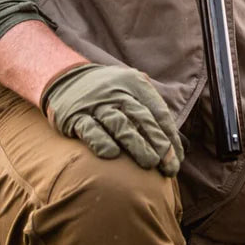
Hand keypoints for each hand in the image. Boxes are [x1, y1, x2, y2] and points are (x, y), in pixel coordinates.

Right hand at [42, 63, 183, 175]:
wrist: (68, 78)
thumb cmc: (110, 93)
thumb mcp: (132, 89)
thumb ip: (151, 109)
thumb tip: (177, 145)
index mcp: (136, 84)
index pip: (158, 112)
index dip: (170, 137)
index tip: (177, 159)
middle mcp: (117, 92)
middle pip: (143, 119)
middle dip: (158, 144)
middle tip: (169, 167)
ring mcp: (96, 103)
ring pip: (120, 124)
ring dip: (136, 145)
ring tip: (149, 163)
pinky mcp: (75, 115)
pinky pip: (90, 129)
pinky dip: (101, 141)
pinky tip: (112, 155)